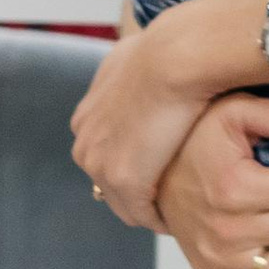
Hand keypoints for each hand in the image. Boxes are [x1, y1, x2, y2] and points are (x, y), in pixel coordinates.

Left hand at [70, 15, 237, 227]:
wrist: (175, 56)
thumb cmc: (167, 49)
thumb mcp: (134, 56)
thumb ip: (129, 73)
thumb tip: (141, 64)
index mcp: (86, 118)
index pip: (106, 155)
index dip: (136, 164)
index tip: (163, 169)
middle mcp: (85, 143)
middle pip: (110, 184)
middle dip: (140, 192)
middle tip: (174, 197)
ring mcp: (100, 165)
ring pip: (124, 203)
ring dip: (150, 209)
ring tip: (181, 211)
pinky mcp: (123, 181)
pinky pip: (142, 214)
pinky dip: (161, 219)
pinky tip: (183, 217)